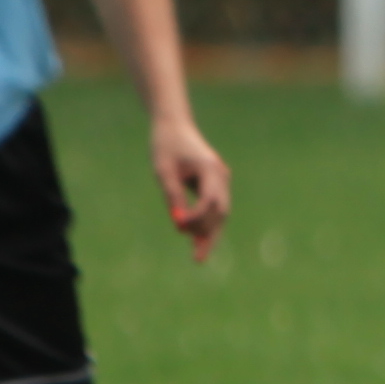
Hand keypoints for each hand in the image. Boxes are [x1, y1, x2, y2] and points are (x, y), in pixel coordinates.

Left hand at [153, 122, 232, 262]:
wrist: (174, 125)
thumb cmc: (166, 146)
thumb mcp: (163, 171)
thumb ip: (172, 195)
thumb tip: (179, 222)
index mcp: (210, 168)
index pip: (210, 201)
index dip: (196, 218)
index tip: (179, 227)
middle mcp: (221, 176)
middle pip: (221, 212)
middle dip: (209, 235)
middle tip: (198, 258)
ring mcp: (221, 180)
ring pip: (220, 213)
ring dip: (208, 232)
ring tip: (198, 255)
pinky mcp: (215, 184)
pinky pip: (214, 208)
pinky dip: (207, 224)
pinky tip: (198, 241)